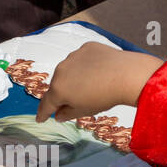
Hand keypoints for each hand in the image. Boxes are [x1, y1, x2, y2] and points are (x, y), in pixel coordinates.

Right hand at [35, 42, 163, 122]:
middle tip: (73, 101)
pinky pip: (82, 59)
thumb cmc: (104, 97)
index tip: (40, 118)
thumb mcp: (84, 111)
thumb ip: (67, 114)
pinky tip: (98, 71)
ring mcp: (73, 57)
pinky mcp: (86, 48)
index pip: (46, 104)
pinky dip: (86, 65)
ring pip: (69, 70)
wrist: (126, 75)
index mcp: (58, 89)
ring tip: (91, 85)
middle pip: (58, 85)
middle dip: (63, 94)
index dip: (43, 113)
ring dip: (74, 78)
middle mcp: (60, 71)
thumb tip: (58, 115)